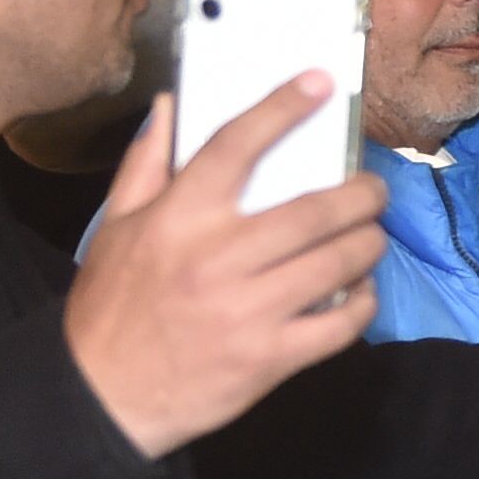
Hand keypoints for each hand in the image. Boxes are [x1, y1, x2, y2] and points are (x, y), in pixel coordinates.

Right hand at [67, 86, 393, 459]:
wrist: (105, 394)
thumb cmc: (113, 306)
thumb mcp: (118, 226)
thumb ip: (147, 163)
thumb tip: (170, 105)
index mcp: (179, 218)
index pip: (236, 146)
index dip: (282, 108)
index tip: (319, 84)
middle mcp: (218, 258)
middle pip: (314, 210)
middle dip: (361, 194)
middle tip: (374, 190)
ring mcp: (249, 310)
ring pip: (337, 263)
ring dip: (368, 244)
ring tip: (370, 235)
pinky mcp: (271, 357)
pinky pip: (340, 324)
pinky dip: (363, 303)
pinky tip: (360, 291)